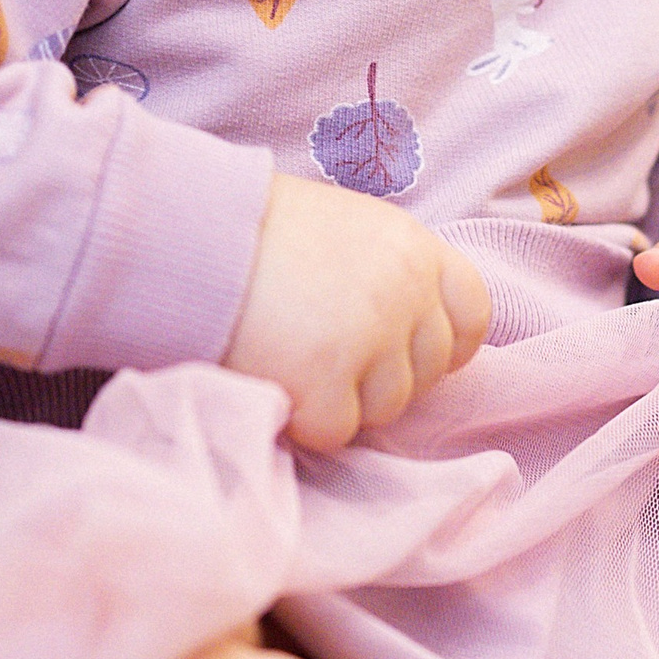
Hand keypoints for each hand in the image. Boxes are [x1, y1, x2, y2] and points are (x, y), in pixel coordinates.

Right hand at [225, 175, 489, 451]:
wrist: (186, 230)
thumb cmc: (254, 230)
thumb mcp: (344, 228)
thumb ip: (387, 273)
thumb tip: (409, 331)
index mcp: (414, 246)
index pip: (473, 315)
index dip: (439, 345)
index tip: (397, 352)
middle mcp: (406, 288)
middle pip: (428, 373)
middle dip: (381, 378)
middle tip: (321, 353)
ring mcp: (372, 334)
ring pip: (385, 409)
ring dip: (341, 399)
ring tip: (291, 355)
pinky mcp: (327, 377)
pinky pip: (336, 430)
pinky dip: (304, 419)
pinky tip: (273, 376)